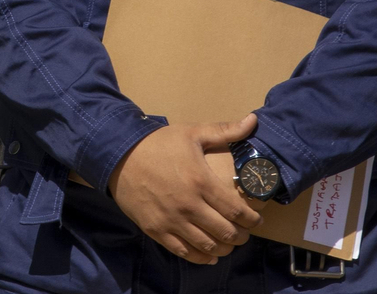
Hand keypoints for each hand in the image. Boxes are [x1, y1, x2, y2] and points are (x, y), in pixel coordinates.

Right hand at [107, 114, 261, 264]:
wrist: (119, 155)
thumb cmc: (158, 143)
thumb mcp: (192, 133)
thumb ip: (225, 130)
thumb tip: (253, 120)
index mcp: (200, 181)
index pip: (235, 211)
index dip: (251, 220)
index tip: (257, 220)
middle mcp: (188, 205)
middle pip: (225, 232)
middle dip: (241, 236)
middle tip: (245, 232)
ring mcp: (171, 220)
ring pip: (207, 246)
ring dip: (224, 248)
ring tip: (229, 242)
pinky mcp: (156, 230)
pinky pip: (183, 252)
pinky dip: (201, 257)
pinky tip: (210, 254)